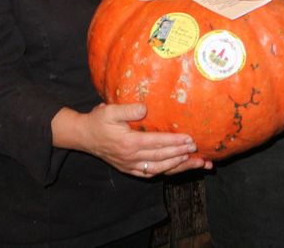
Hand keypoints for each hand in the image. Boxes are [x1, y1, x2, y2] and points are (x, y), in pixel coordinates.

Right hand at [52, 103, 212, 177]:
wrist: (84, 136)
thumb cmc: (98, 121)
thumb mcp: (109, 110)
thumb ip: (127, 110)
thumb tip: (144, 109)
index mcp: (129, 143)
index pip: (157, 144)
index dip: (174, 142)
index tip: (190, 140)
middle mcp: (131, 157)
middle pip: (162, 158)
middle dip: (182, 155)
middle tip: (200, 152)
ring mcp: (131, 166)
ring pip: (160, 169)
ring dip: (180, 167)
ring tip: (198, 164)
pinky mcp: (129, 169)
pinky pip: (151, 173)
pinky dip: (166, 172)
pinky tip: (178, 169)